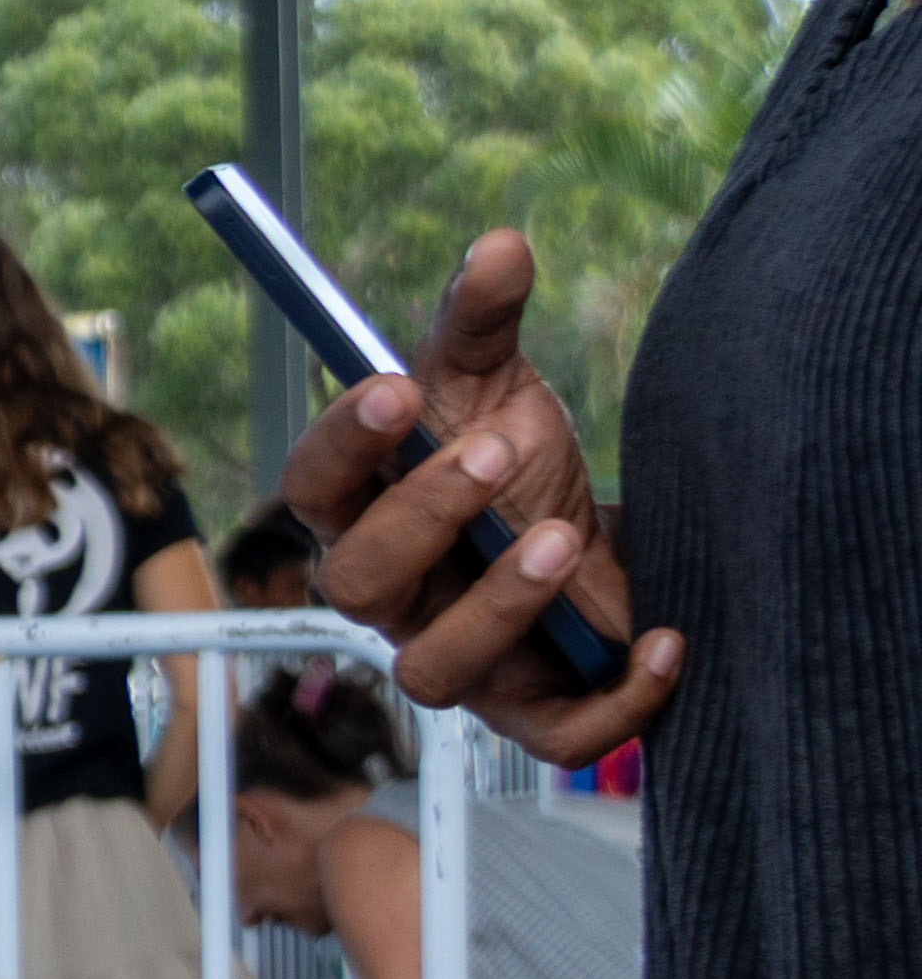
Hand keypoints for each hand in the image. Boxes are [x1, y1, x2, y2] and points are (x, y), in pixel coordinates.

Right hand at [273, 231, 680, 767]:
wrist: (598, 550)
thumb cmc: (523, 473)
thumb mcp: (502, 389)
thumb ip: (483, 324)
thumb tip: (500, 245)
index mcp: (360, 514)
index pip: (314, 487)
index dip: (342, 444)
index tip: (398, 389)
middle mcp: (390, 597)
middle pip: (354, 580)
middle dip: (424, 516)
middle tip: (502, 450)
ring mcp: (454, 659)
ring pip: (433, 666)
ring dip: (497, 602)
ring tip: (559, 537)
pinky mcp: (529, 710)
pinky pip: (552, 733)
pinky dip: (613, 702)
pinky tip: (665, 640)